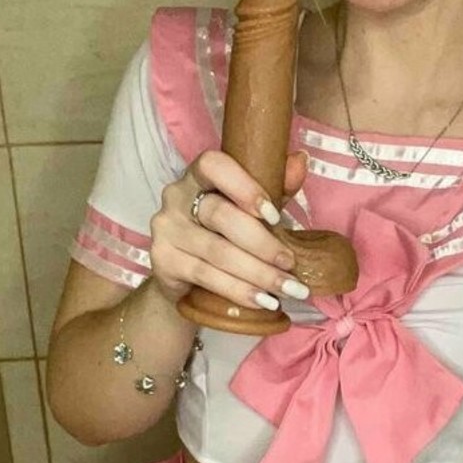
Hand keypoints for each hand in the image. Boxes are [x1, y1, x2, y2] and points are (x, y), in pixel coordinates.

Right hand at [149, 148, 308, 307]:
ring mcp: (166, 230)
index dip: (244, 187)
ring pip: (218, 252)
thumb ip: (276, 187)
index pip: (213, 165)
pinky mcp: (163, 262)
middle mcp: (176, 198)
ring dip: (258, 273)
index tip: (274, 214)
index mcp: (198, 176)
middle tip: (290, 263)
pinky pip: (207, 276)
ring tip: (287, 288)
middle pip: (221, 215)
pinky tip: (263, 301)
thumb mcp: (252, 209)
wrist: (184, 276)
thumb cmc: (224, 233)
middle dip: (262, 243)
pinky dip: (240, 291)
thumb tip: (300, 161)